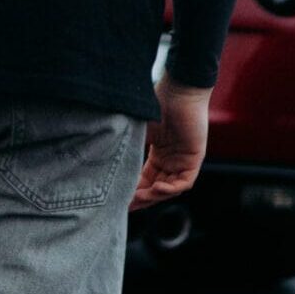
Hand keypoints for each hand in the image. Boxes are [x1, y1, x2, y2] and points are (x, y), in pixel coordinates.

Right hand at [129, 72, 210, 211]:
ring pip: (169, 189)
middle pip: (156, 188)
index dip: (133, 191)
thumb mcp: (137, 128)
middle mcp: (172, 160)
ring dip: (154, 196)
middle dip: (142, 198)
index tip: (118, 200)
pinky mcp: (194, 158)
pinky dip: (170, 189)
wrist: (178, 88)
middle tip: (126, 205)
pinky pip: (184, 182)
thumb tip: (100, 157)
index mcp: (159, 153)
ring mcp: (183, 160)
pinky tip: (156, 188)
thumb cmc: (157, 101)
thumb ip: (126, 143)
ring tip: (138, 197)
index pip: (145, 179)